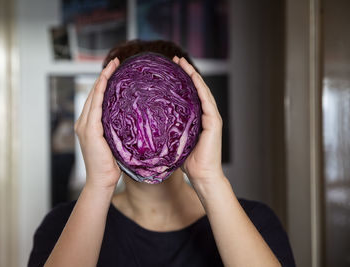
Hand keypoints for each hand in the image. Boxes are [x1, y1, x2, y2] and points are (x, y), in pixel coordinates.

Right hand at [74, 58, 120, 188]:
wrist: (102, 181)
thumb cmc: (112, 166)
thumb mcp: (117, 143)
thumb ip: (120, 130)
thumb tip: (137, 121)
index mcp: (89, 125)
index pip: (97, 99)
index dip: (105, 82)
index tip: (116, 69)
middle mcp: (84, 122)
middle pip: (94, 93)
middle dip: (104, 75)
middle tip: (115, 61)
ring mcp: (84, 125)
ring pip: (94, 95)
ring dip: (103, 77)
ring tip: (112, 64)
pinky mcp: (89, 129)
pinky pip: (96, 104)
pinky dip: (100, 90)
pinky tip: (107, 79)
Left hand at [173, 56, 224, 185]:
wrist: (203, 176)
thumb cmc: (188, 163)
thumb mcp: (173, 143)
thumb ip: (166, 132)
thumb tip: (146, 127)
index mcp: (195, 119)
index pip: (188, 95)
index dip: (180, 81)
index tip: (168, 69)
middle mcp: (205, 115)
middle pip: (195, 89)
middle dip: (186, 72)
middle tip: (175, 59)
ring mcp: (211, 117)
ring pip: (202, 90)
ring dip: (193, 75)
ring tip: (183, 63)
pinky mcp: (214, 122)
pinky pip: (207, 101)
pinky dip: (200, 88)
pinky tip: (193, 77)